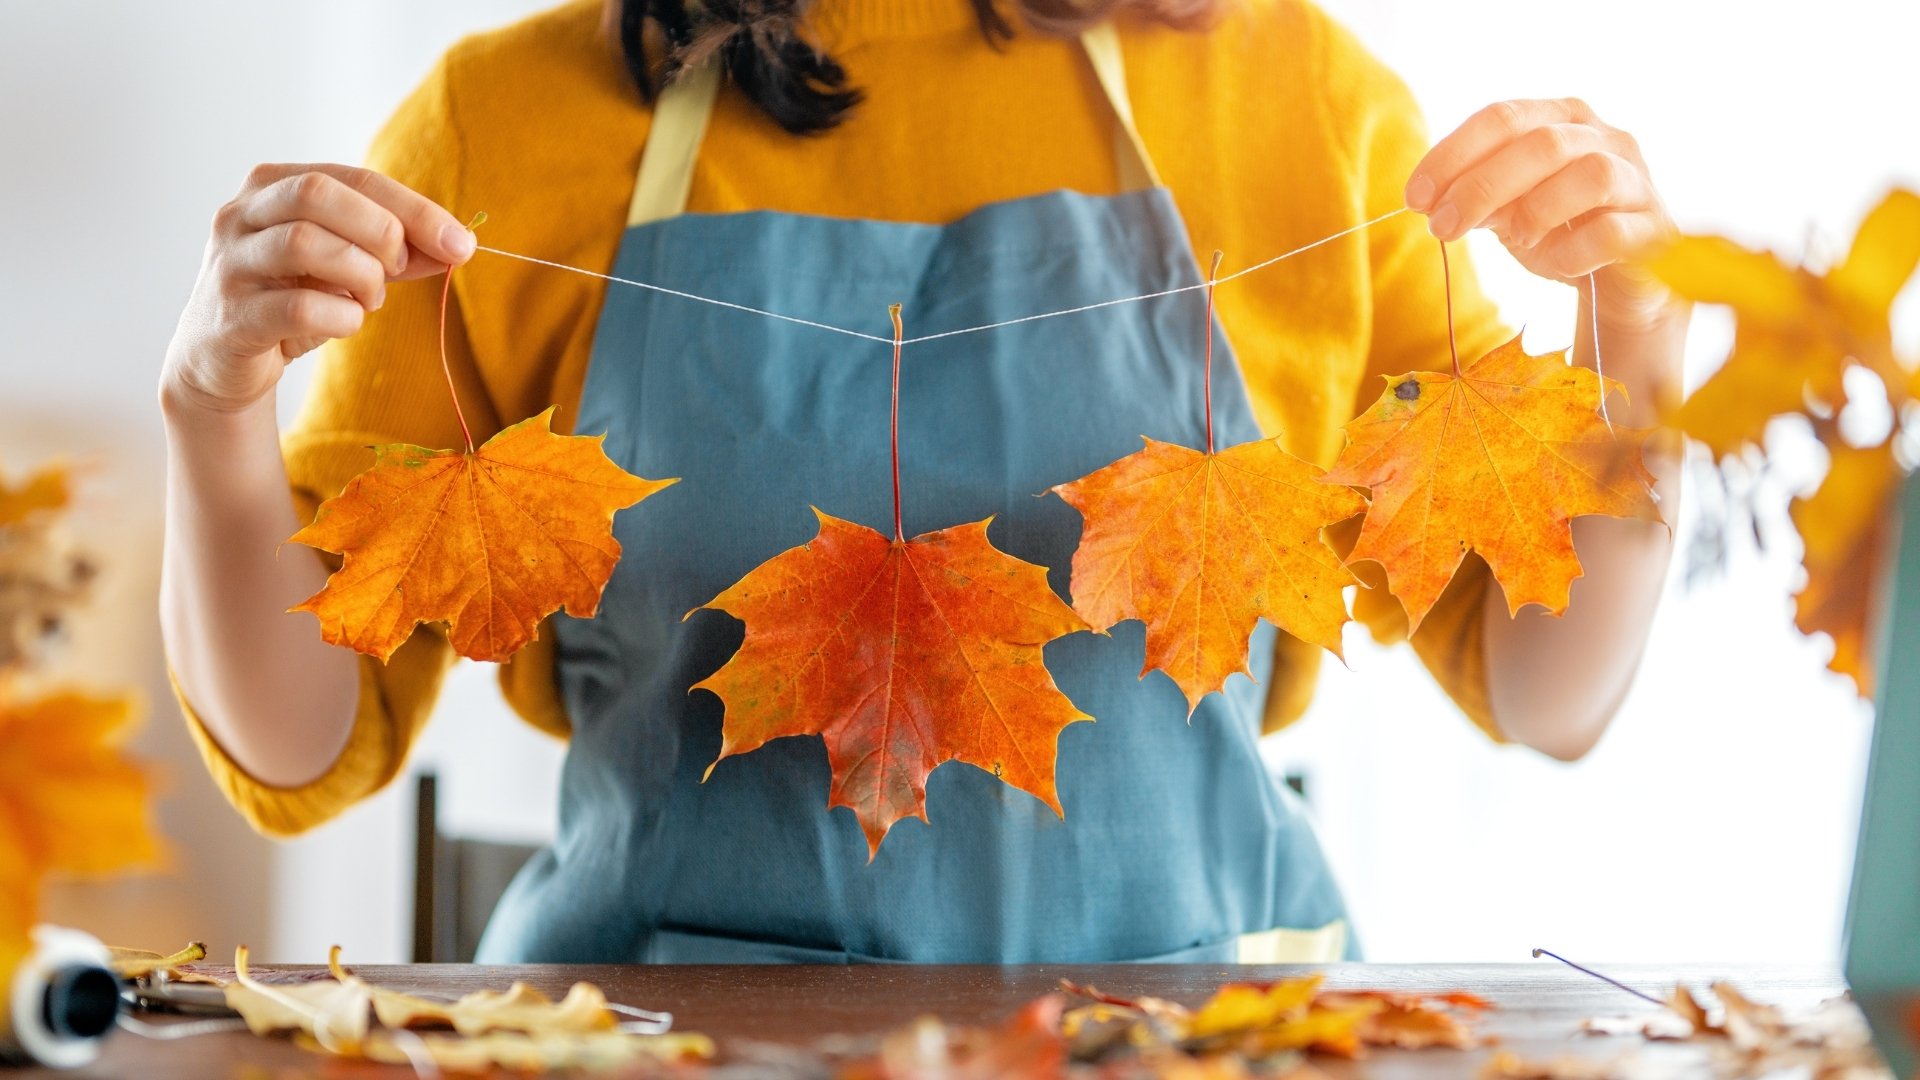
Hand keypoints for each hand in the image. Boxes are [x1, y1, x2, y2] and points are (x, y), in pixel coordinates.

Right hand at [162, 163, 474, 415]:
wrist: (223, 359)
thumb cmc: (291, 299)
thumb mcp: (349, 267)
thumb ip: (398, 251)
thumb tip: (458, 245)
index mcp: (274, 185)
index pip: (355, 178)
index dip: (414, 209)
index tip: (462, 244)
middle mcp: (241, 213)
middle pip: (318, 194)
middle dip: (379, 231)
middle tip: (397, 268)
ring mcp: (230, 262)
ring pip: (305, 243)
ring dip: (360, 276)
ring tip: (368, 300)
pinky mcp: (232, 315)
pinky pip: (300, 307)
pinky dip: (342, 317)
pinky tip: (345, 323)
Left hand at [1404, 98, 1678, 330]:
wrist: (1616, 283)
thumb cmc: (1557, 232)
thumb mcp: (1507, 208)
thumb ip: (1476, 195)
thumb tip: (1434, 200)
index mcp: (1562, 120)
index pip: (1504, 117)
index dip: (1453, 155)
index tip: (1416, 197)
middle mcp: (1605, 138)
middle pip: (1542, 143)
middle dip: (1481, 186)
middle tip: (1443, 227)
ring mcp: (1637, 180)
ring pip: (1590, 174)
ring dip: (1536, 210)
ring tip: (1513, 239)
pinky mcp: (1654, 230)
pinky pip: (1613, 231)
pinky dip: (1573, 250)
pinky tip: (1553, 263)